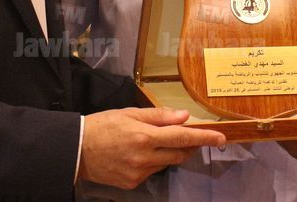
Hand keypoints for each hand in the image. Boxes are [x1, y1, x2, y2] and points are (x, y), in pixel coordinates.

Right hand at [78, 107, 225, 189]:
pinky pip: (152, 172)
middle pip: (179, 154)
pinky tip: (138, 154)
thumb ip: (159, 116)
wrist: (75, 150)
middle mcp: (144, 157)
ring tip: (153, 142)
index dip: (204, 138)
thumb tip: (184, 117)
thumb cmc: (103, 125)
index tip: (220, 138)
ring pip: (166, 163)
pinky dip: (153, 162)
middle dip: (188, 146)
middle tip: (187, 136)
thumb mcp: (130, 113)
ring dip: (169, 153)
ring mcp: (138, 173)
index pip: (182, 137)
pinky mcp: (132, 183)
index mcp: (144, 136)